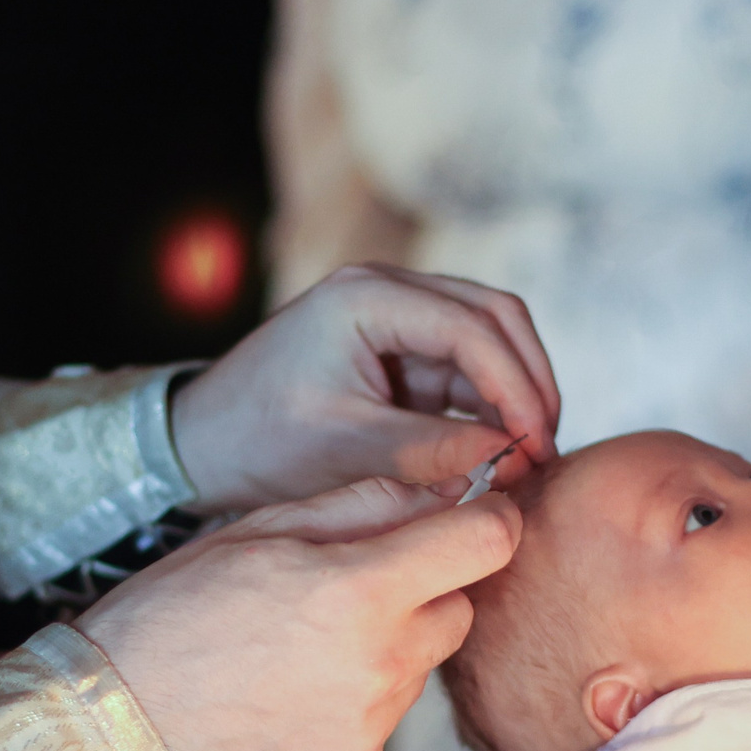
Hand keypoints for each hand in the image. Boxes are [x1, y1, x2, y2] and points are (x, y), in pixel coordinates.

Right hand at [80, 476, 521, 750]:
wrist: (119, 715)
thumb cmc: (181, 607)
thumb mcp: (267, 526)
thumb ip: (371, 504)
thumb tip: (449, 491)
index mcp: (363, 591)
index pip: (488, 542)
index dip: (487, 520)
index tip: (470, 518)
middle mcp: (382, 666)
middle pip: (459, 610)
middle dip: (423, 591)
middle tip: (346, 590)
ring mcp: (371, 729)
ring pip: (419, 668)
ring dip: (385, 649)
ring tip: (303, 647)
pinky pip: (383, 721)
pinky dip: (354, 702)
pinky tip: (292, 692)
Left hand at [170, 264, 561, 512]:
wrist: (204, 444)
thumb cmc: (258, 439)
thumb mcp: (344, 447)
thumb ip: (428, 449)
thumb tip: (509, 458)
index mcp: (366, 296)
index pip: (471, 326)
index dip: (517, 385)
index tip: (538, 445)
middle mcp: (388, 290)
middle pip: (495, 317)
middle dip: (529, 382)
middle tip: (546, 451)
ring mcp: (398, 318)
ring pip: (490, 340)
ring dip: (515, 394)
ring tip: (529, 459)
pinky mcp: (403, 352)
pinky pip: (466, 370)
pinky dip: (490, 407)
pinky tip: (503, 453)